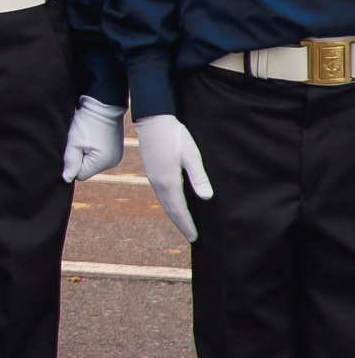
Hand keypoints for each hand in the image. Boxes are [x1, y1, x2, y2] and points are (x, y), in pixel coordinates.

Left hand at [61, 96, 125, 182]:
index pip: (80, 175)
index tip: (73, 148)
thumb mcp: (74, 141)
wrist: (104, 105)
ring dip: (86, 153)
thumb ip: (70, 161)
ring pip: (92, 162)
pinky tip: (93, 136)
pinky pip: (99, 156)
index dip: (73, 163)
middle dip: (80, 158)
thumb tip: (66, 179)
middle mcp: (112, 162)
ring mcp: (116, 156)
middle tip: (80, 141)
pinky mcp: (115, 149)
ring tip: (87, 137)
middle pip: (87, 169)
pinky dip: (93, 149)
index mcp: (103, 162)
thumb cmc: (87, 122)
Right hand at [136, 114, 213, 242]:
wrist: (152, 120)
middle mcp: (158, 183)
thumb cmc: (175, 136)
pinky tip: (173, 203)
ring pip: (163, 202)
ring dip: (173, 215)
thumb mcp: (191, 155)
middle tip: (190, 236)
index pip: (179, 209)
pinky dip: (168, 204)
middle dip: (180, 224)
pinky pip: (160, 194)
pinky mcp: (151, 171)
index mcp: (169, 182)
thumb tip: (206, 197)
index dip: (187, 224)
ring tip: (183, 223)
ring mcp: (152, 177)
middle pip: (169, 209)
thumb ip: (198, 177)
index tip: (194, 237)